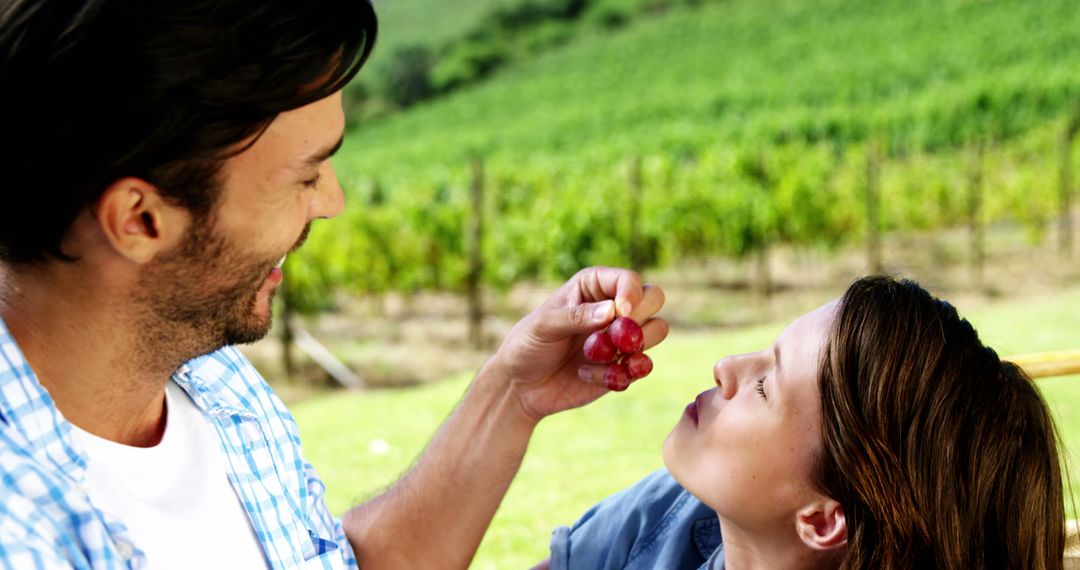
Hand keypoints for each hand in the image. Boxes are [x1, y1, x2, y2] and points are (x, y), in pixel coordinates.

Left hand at [484, 266, 668, 421]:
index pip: (628, 279)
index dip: (631, 294)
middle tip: (615, 337)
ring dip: (634, 347)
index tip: (620, 314)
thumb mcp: (543, 327)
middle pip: (654, 297)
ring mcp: (621, 337)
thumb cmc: (527, 346)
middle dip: (640, 317)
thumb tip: (612, 311)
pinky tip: (588, 376)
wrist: (521, 386)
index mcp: (593, 287)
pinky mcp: (623, 366)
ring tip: (596, 357)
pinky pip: (643, 367)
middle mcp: (613, 307)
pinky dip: (622, 374)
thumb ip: (576, 316)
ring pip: (658, 330)